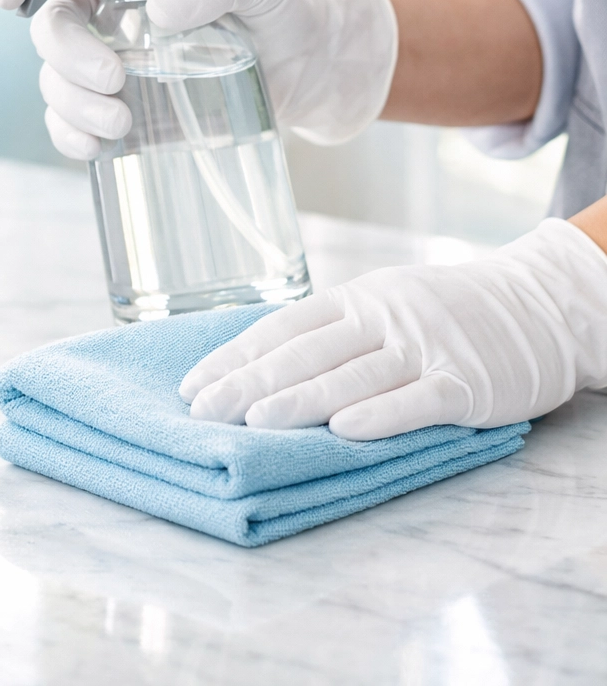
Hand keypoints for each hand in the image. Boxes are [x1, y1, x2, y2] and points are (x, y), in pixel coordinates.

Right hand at [0, 0, 397, 159]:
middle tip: (113, 79)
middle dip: (64, 55)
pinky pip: (73, 121)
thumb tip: (160, 11)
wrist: (309, 66)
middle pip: (49, 22)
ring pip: (55, 77)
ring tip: (121, 123)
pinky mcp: (123, 106)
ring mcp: (112, 59)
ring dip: (71, 102)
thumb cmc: (283, 8)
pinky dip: (72, 136)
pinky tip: (97, 146)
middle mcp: (109, 6)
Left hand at [179, 219, 606, 439]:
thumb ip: (331, 332)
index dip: (235, 356)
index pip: (281, 327)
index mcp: (355, 299)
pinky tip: (343, 430)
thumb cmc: (443, 312)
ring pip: (352, 375)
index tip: (193, 385)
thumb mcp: (382, 305)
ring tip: (254, 421)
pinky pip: (417, 399)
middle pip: (306, 352)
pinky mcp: (465, 380)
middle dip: (250, 383)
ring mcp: (424, 346)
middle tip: (204, 411)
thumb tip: (259, 366)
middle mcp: (382, 317)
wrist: (537, 304)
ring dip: (301, 399)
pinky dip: (380, 414)